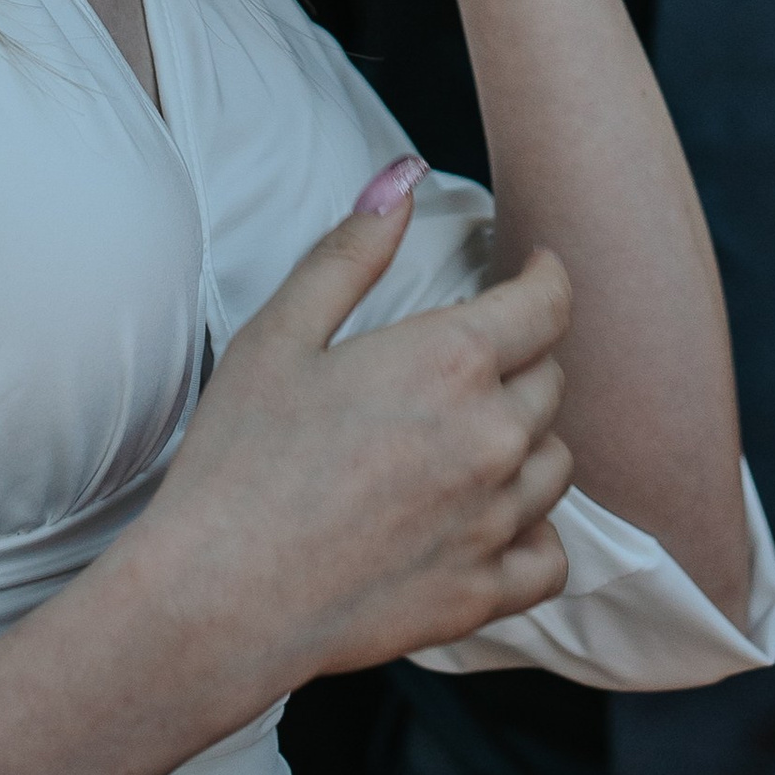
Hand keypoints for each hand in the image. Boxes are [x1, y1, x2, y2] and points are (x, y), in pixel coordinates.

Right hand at [121, 165, 574, 730]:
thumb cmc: (237, 461)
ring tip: (478, 439)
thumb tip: (405, 178)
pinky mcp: (482, 593)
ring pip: (557, 466)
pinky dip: (534, 535)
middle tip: (478, 362)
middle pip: (551, 382)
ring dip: (529, 443)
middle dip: (524, 359)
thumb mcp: (279, 335)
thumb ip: (351, 252)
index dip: (548, 277)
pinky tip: (493, 522)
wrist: (217, 596)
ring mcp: (494, 522)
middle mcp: (492, 438)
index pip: (545, 304)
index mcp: (450, 363)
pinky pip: (550, 557)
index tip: (539, 270)